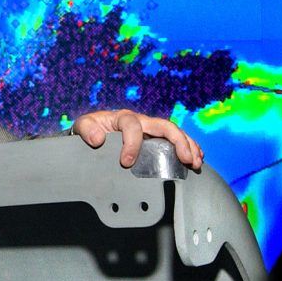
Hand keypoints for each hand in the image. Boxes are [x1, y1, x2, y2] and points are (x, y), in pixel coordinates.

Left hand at [71, 109, 203, 169]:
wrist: (94, 132)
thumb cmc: (91, 129)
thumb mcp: (83, 125)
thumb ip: (87, 129)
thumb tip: (98, 139)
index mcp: (123, 118)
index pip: (133, 126)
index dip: (131, 144)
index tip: (126, 162)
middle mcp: (141, 121)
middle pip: (164, 126)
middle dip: (178, 141)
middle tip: (186, 159)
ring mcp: (151, 130)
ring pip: (174, 133)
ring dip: (189, 146)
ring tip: (196, 162)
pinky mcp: (156, 139)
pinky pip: (176, 141)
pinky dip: (189, 148)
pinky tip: (197, 159)